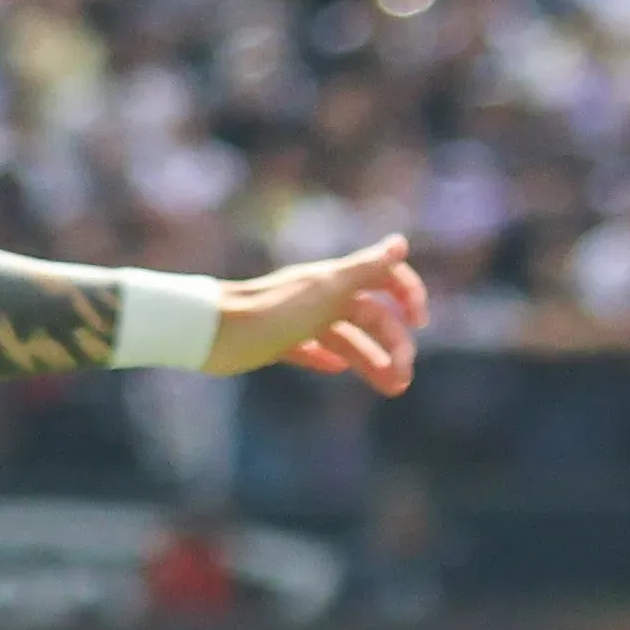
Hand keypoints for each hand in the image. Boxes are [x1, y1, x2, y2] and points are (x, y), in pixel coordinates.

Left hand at [212, 234, 432, 396]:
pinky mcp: (275, 342)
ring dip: (370, 361)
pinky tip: (337, 370)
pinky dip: (327, 358)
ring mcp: (297, 321)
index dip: (406, 294)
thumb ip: (364, 269)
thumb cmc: (268, 311)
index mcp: (333, 282)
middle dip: (392, 346)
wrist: (208, 332)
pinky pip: (309, 349)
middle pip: (369, 319)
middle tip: (402, 381)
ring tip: (392, 389)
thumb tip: (401, 241)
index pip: (383, 279)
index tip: (421, 322)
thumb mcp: (324, 291)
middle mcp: (318, 298)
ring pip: (345, 340)